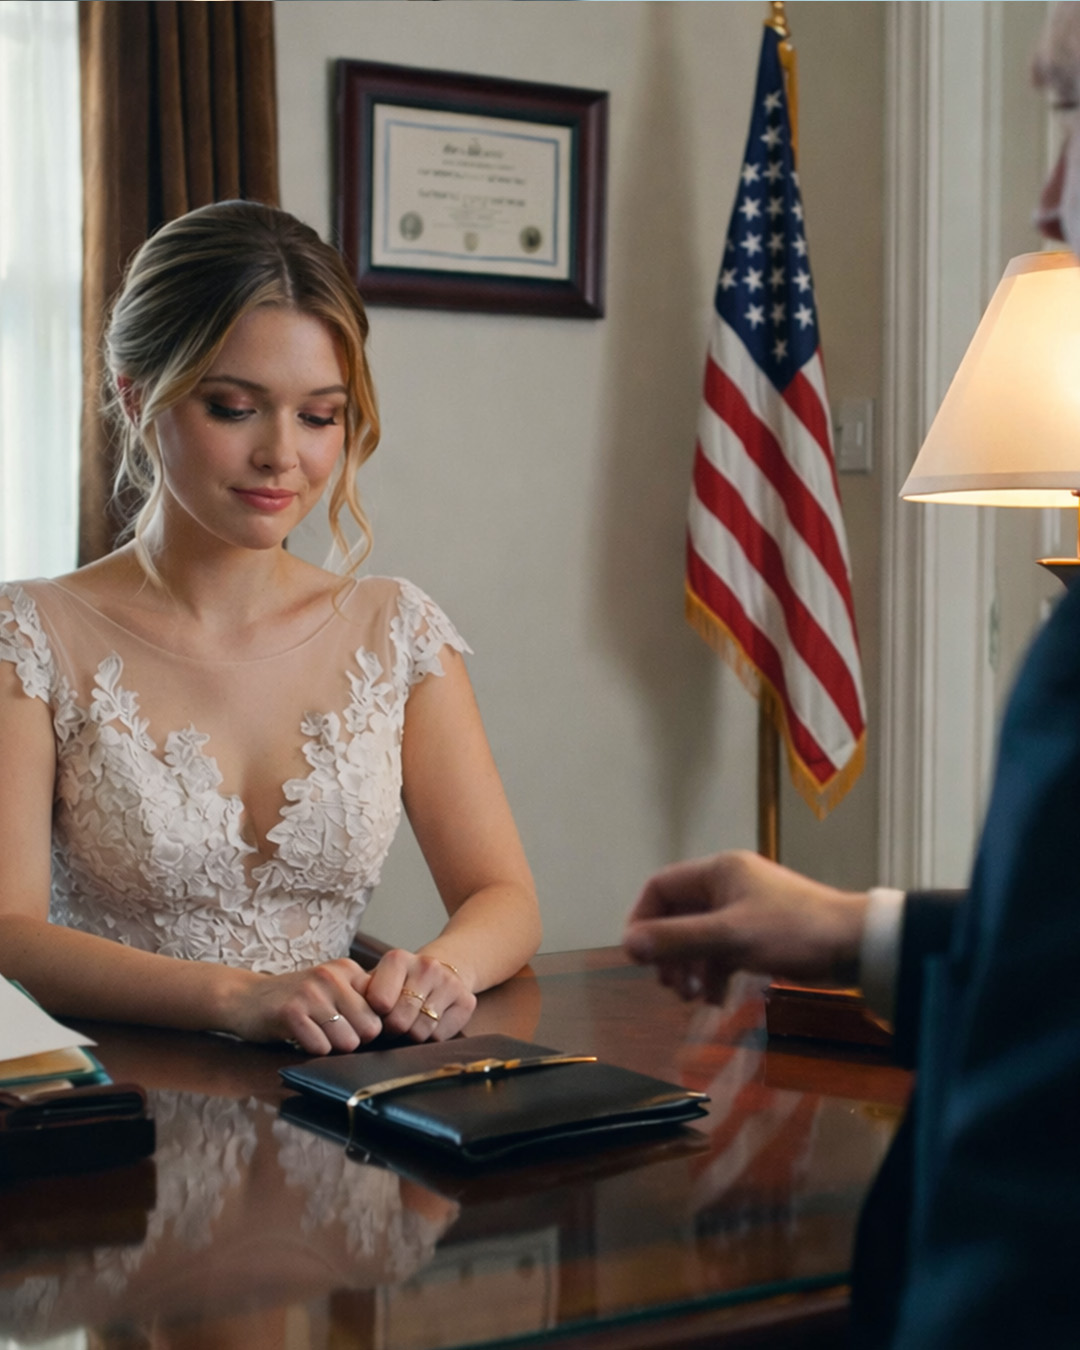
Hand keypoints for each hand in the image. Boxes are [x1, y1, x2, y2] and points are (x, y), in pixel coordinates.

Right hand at [228, 958, 382, 1053]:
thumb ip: (361, 1000)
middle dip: (354, 1041)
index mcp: (348, 969)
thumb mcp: (332, 990)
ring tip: (315, 1034)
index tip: (357, 1030)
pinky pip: (320, 1047)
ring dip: (332, 1048)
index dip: (373, 1028)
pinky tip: (299, 1037)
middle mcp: (333, 976)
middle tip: (331, 1035)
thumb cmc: (296, 1001)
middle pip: (370, 1029)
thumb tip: (398, 1026)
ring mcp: (312, 992)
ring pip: (347, 1041)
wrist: (245, 998)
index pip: (384, 1009)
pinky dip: (312, 1050)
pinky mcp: (291, 1012)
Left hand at [364, 948, 476, 1041]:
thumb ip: (360, 996)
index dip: (374, 1017)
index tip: (377, 1015)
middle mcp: (426, 966)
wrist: (442, 970)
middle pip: (400, 1020)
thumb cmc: (399, 983)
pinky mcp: (467, 1000)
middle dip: (393, 1030)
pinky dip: (431, 1037)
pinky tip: (430, 1022)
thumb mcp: (376, 981)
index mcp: (397, 958)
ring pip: (420, 1031)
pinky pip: (440, 1036)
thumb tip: (349, 1021)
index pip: (379, 1002)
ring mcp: (449, 982)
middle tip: (394, 1024)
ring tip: (411, 1023)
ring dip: (411, 1035)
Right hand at [623, 850, 867, 1004]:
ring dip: (690, 967)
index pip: (660, 887)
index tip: (638, 957)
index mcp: (717, 872)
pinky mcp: (758, 933)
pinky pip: (721, 950)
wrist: (855, 945)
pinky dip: (714, 972)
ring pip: (699, 936)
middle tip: (671, 985)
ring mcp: (743, 909)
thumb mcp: (730, 937)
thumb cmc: (791, 932)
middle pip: (677, 915)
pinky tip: (715, 998)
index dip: (643, 920)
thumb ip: (677, 940)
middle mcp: (727, 885)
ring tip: (693, 997)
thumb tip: (628, 945)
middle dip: (669, 952)